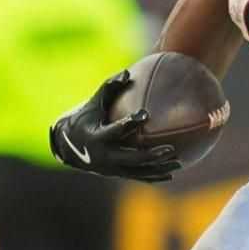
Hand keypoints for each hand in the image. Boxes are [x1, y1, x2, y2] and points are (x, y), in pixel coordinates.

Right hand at [49, 71, 183, 181]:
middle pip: (131, 158)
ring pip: (138, 172)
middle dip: (151, 155)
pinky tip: (171, 174)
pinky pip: (137, 177)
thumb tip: (128, 72)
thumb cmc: (85, 118)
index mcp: (97, 138)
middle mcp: (104, 157)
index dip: (129, 123)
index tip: (145, 114)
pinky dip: (154, 177)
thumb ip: (110, 87)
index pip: (115, 131)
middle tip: (170, 148)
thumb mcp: (94, 103)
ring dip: (158, 169)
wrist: (70, 147)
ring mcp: (111, 169)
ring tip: (179, 163)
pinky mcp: (116, 174)